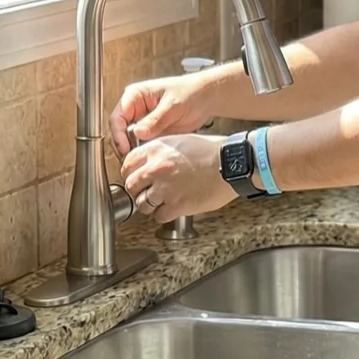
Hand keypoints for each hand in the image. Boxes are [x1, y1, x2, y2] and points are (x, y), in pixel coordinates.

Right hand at [110, 74, 211, 156]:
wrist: (206, 99)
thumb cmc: (190, 92)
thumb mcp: (173, 105)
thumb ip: (156, 119)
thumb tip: (138, 132)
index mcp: (135, 96)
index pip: (117, 117)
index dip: (118, 135)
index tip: (125, 148)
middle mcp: (135, 109)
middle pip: (119, 131)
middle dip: (122, 145)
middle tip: (130, 159)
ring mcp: (142, 121)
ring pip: (128, 140)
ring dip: (131, 151)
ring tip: (139, 161)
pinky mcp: (151, 132)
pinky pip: (141, 144)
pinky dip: (142, 152)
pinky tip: (148, 159)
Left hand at [120, 133, 237, 222]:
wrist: (231, 164)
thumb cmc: (212, 151)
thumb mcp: (181, 141)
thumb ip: (160, 151)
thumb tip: (148, 163)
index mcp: (156, 149)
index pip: (127, 165)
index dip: (130, 173)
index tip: (136, 178)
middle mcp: (156, 168)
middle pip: (131, 186)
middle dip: (138, 190)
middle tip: (147, 192)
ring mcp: (165, 188)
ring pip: (142, 204)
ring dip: (150, 205)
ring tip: (162, 202)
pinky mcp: (176, 205)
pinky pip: (159, 216)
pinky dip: (164, 215)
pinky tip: (173, 208)